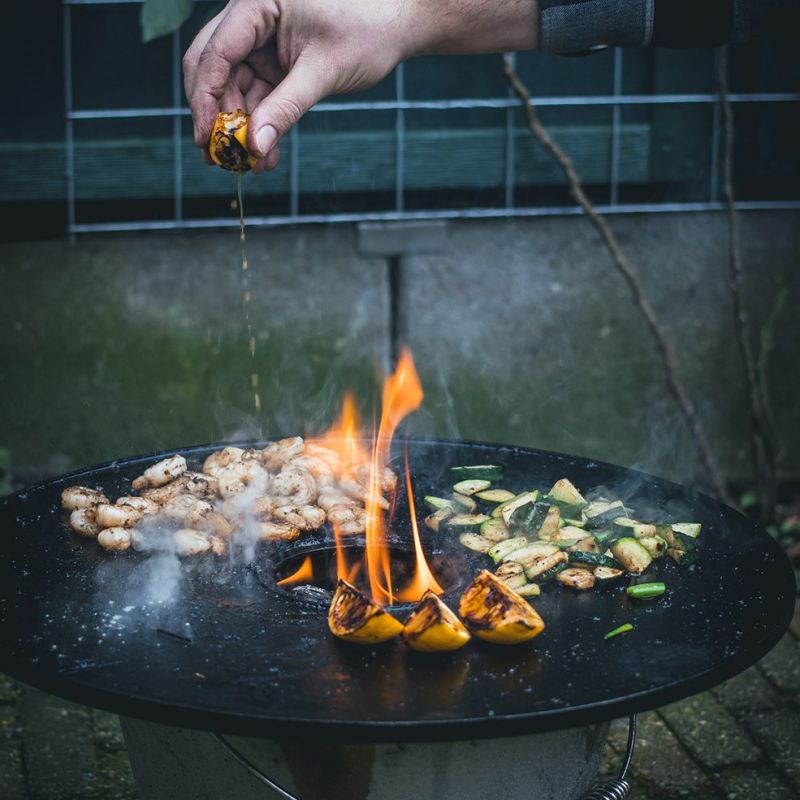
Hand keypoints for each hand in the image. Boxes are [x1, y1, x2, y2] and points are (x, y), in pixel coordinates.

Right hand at [183, 0, 538, 171]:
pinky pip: (255, 98)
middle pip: (212, 68)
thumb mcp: (323, 73)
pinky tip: (265, 153)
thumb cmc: (365, 34)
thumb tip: (254, 146)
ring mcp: (259, 43)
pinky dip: (258, 125)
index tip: (204, 137)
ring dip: (239, 127)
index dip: (205, 97)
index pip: (215, 51)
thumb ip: (285, 108)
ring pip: (232, 89)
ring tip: (252, 164)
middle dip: (216, 114)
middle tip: (220, 156)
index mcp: (257, 4)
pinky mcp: (271, 64)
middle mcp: (251, 19)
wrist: (394, 29)